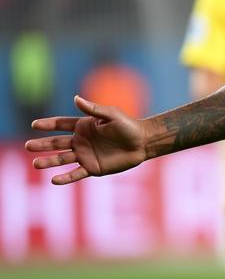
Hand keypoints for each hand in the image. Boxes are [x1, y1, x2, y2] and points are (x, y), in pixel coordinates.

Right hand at [25, 95, 146, 184]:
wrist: (143, 143)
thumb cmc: (128, 126)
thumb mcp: (111, 115)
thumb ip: (93, 109)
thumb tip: (75, 98)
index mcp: (83, 126)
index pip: (61, 125)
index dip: (48, 124)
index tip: (34, 125)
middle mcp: (81, 141)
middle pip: (57, 143)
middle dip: (42, 145)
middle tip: (28, 146)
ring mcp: (86, 155)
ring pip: (62, 159)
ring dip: (48, 161)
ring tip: (35, 164)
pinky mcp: (93, 168)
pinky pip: (76, 174)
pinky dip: (65, 178)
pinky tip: (53, 180)